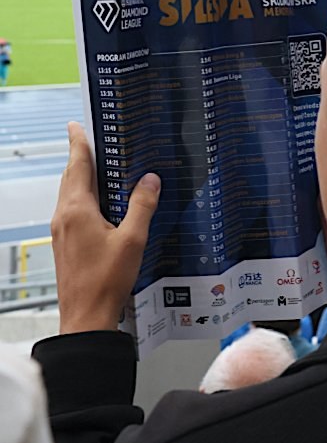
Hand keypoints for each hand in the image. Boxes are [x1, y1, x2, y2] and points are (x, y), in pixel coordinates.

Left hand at [51, 122, 160, 334]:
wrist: (85, 316)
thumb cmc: (106, 280)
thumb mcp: (133, 239)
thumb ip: (142, 205)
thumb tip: (150, 180)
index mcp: (77, 210)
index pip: (77, 166)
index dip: (78, 143)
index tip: (76, 126)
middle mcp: (64, 216)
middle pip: (70, 177)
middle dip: (80, 157)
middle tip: (92, 140)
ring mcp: (61, 230)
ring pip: (69, 193)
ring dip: (82, 177)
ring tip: (100, 167)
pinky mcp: (64, 242)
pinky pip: (72, 209)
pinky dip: (84, 196)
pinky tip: (100, 203)